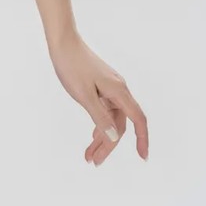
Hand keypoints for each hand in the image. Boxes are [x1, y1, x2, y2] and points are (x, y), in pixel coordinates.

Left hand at [48, 29, 148, 165]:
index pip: (138, 120)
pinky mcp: (101, 87)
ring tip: (88, 155)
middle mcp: (119, 90)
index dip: (142, 139)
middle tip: (93, 162)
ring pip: (111, 118)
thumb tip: (114, 137)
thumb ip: (100, 117)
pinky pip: (105, 110)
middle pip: (120, 124)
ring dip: (101, 137)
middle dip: (108, 145)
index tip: (143, 157)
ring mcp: (110, 88)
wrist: (63, 43)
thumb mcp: (84, 96)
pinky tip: (93, 135)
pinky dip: (98, 124)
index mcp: (119, 92)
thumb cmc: (72, 66)